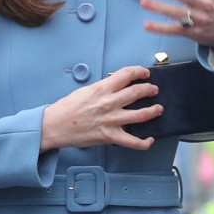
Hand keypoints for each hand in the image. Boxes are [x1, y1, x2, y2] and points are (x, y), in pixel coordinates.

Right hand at [41, 65, 163, 151]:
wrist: (54, 126)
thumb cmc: (66, 108)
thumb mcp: (85, 91)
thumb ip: (102, 88)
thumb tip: (115, 87)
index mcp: (102, 89)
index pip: (126, 74)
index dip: (139, 71)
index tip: (145, 73)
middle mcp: (109, 103)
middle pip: (137, 92)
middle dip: (150, 89)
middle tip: (154, 90)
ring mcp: (111, 120)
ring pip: (141, 115)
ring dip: (153, 111)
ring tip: (158, 109)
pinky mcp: (110, 136)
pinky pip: (132, 142)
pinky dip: (144, 142)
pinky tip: (150, 140)